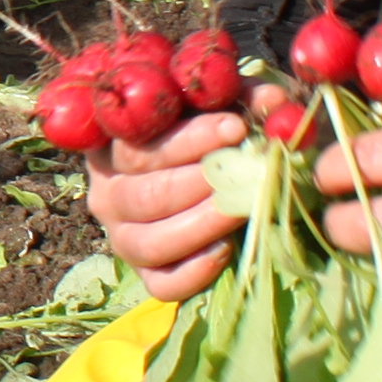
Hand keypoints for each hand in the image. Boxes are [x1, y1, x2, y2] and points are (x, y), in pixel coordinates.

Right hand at [92, 108, 253, 299]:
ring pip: (147, 243)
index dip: (188, 139)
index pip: (139, 145)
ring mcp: (122, 238)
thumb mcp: (216, 105)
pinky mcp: (146, 273)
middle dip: (199, 183)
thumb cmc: (203, 130)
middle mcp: (107, 194)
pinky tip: (225, 250)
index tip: (235, 127)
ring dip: (198, 225)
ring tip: (240, 208)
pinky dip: (194, 272)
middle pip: (143, 195)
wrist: (205, 174)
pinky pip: (162, 284)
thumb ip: (242, 97)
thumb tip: (275, 101)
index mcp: (112, 146)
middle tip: (244, 171)